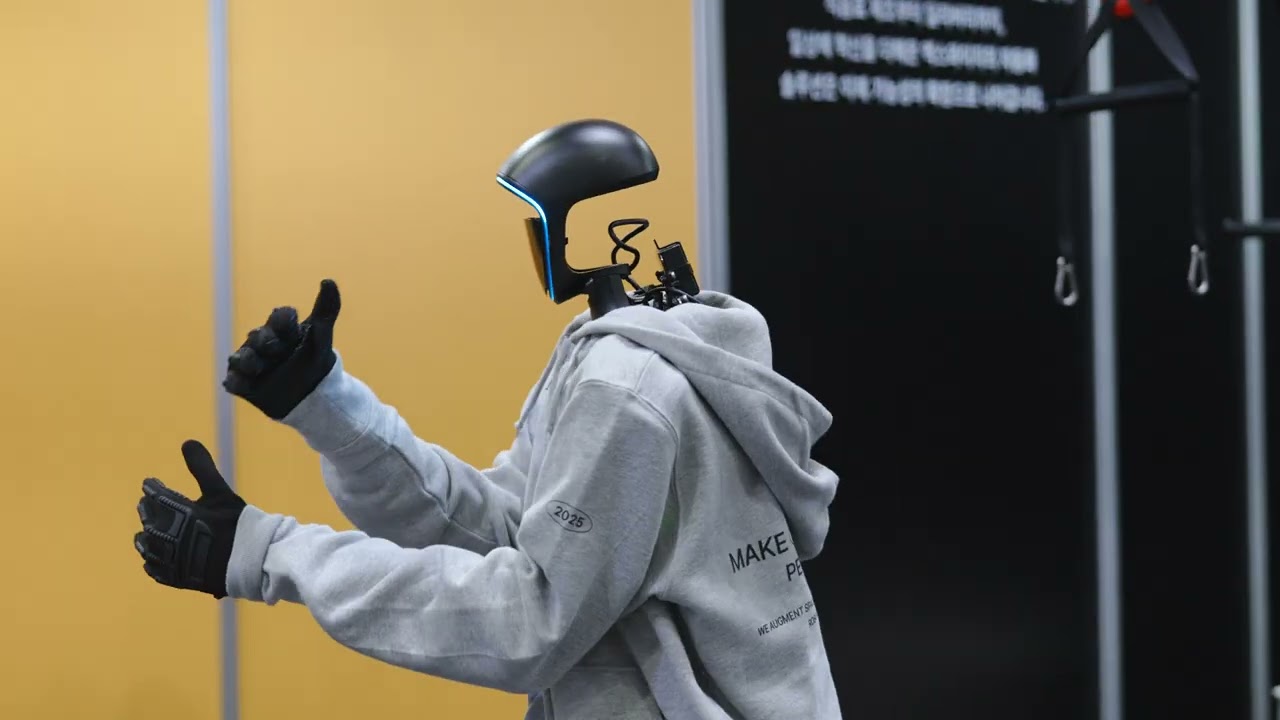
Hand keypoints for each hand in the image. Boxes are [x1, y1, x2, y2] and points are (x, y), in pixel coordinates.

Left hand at [134, 440, 245, 598]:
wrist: (252, 561)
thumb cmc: (237, 524)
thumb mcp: (220, 492)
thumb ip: (202, 468)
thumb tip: (186, 442)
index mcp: (181, 513)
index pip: (157, 496)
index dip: (152, 487)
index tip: (149, 482)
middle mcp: (172, 537)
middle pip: (150, 519)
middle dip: (147, 509)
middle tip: (145, 503)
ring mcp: (173, 560)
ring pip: (148, 546)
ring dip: (144, 537)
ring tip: (143, 532)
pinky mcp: (176, 578)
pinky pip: (156, 570)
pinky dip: (151, 562)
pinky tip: (151, 558)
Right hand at [224, 279, 340, 419]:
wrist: (310, 398)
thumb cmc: (314, 363)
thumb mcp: (321, 338)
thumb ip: (326, 310)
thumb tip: (328, 280)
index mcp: (282, 329)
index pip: (280, 317)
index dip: (284, 322)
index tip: (293, 332)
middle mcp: (263, 342)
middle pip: (258, 336)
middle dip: (266, 342)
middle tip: (275, 351)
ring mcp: (251, 362)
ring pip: (241, 358)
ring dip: (249, 361)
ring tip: (258, 369)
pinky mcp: (243, 383)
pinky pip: (232, 381)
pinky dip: (235, 382)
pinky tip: (240, 384)